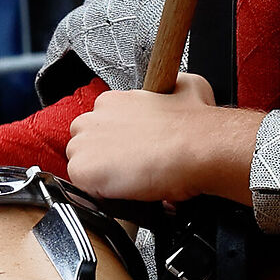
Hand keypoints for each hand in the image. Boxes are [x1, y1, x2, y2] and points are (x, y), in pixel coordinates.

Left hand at [62, 78, 263, 204]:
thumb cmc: (195, 127)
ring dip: (101, 175)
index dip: (115, 141)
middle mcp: (94, 118)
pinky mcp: (83, 169)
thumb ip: (172, 86)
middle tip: (129, 167)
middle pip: (85, 143)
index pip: (99, 125)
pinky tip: (126, 190)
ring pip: (81, 164)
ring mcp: (85, 144)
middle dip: (103, 157)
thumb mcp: (189, 86)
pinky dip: (101, 193)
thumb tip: (176, 91)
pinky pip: (82, 186)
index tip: (131, 149)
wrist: (198, 149)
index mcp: (113, 101)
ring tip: (130, 180)